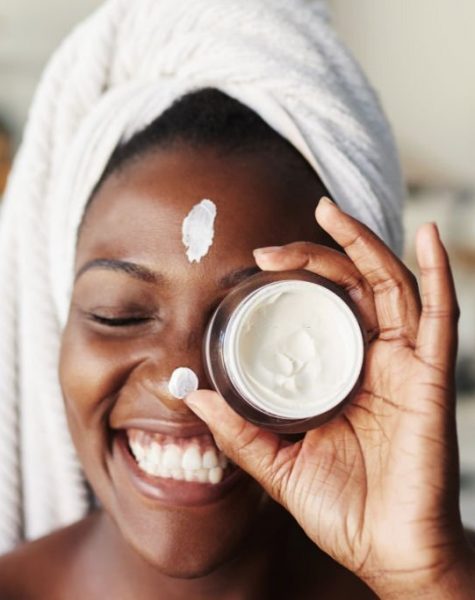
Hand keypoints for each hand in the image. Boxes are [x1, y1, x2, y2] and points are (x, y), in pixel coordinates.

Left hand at [185, 197, 474, 597]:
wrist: (387, 551)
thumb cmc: (341, 507)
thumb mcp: (278, 463)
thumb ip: (240, 430)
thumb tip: (194, 396)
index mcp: (339, 374)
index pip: (320, 309)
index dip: (293, 282)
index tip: (253, 269)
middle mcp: (373, 360)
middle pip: (350, 286)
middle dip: (314, 256)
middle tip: (270, 249)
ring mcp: (404, 363)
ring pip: (388, 285)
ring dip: (362, 244)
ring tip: (330, 211)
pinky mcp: (430, 377)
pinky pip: (440, 314)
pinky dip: (436, 271)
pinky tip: (426, 235)